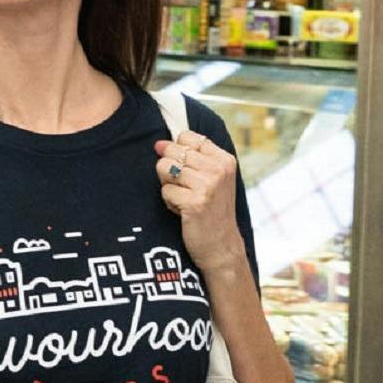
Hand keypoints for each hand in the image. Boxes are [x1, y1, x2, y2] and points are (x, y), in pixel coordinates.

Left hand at [155, 133, 247, 273]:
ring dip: (168, 186)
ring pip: (164, 168)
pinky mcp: (195, 202)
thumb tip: (159, 144)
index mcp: (224, 159)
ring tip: (184, 198)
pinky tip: (183, 211)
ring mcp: (208, 185)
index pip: (187, 136)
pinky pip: (165, 191)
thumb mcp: (211, 179)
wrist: (221, 245)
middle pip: (171, 151)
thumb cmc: (210, 210)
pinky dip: (169, 202)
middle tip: (185, 188)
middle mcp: (218, 169)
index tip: (185, 169)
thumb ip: (190, 158)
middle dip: (169, 170)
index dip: (177, 151)